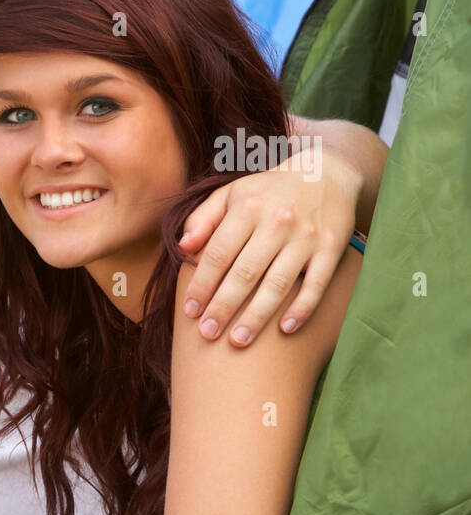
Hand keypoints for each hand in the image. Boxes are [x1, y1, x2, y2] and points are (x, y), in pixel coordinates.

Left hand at [178, 148, 360, 345]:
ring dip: (257, 316)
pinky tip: (285, 329)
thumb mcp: (232, 193)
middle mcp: (277, 223)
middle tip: (207, 334)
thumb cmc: (268, 191)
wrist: (326, 173)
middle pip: (245, 273)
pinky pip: (317, 284)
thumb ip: (203, 218)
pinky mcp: (332, 249)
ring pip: (278, 284)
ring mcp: (306, 238)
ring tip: (238, 341)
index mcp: (248, 208)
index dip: (202, 284)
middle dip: (223, 306)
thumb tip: (182, 247)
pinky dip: (302, 308)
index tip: (190, 310)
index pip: (219, 254)